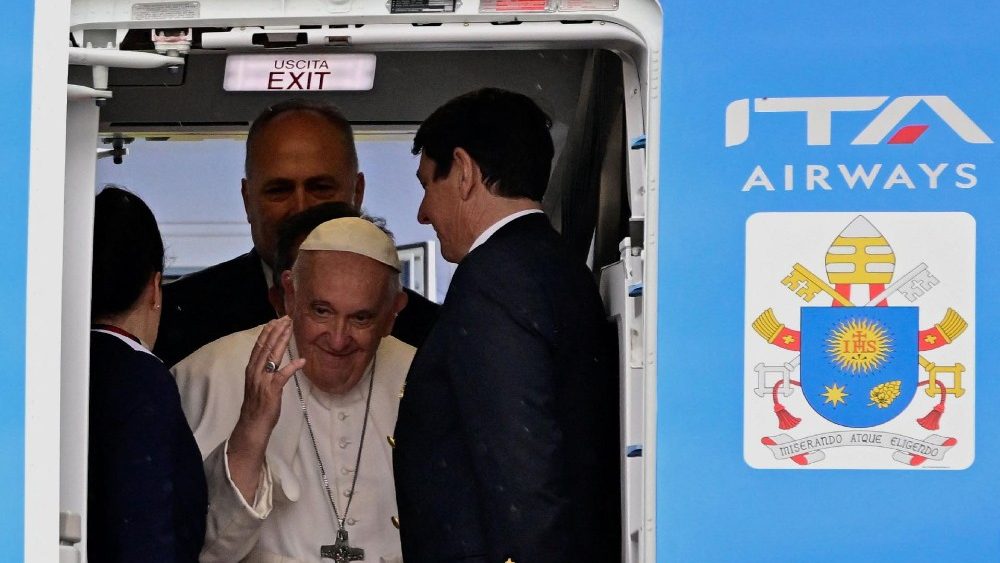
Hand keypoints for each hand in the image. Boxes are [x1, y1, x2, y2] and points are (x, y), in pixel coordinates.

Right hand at [237, 316, 304, 433]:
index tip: (276, 320)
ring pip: (272, 356)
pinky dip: (292, 367)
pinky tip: (301, 360)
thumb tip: (273, 356)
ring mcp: (263, 380)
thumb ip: (264, 369)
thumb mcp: (258, 382)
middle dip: (276, 331)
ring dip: (282, 341)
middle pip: (266, 346)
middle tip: (286, 318)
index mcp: (252, 368)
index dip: (268, 331)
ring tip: (290, 329)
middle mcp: (255, 371)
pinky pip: (282, 376)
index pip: (259, 345)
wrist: (252, 424)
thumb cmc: (258, 404)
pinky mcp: (271, 391)